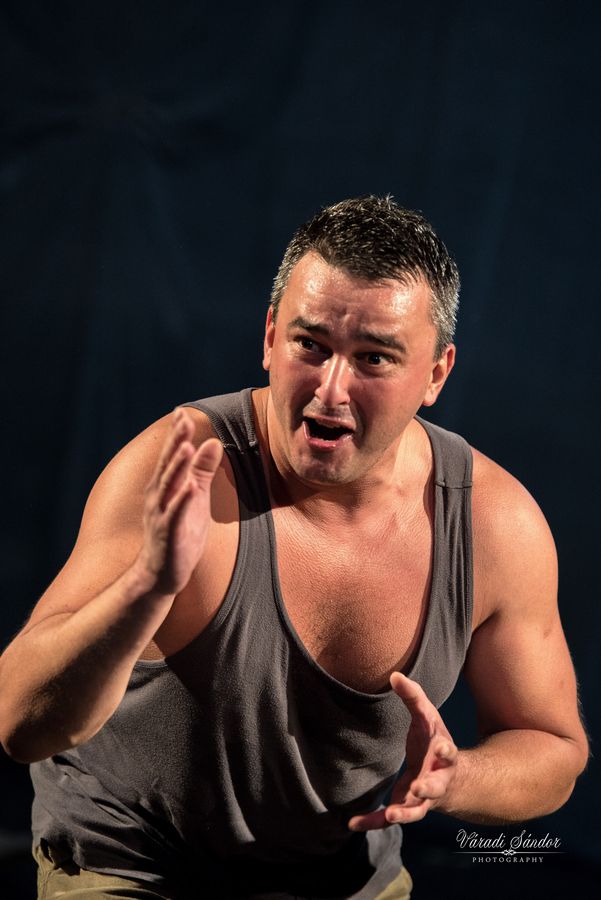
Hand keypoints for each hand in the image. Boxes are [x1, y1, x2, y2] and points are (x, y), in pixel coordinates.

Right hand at [135, 407, 222, 594]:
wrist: (161, 573)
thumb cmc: (179, 532)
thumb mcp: (195, 497)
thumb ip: (203, 471)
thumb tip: (213, 442)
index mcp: (164, 486)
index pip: (171, 455)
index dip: (176, 435)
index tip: (181, 412)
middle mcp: (158, 497)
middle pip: (167, 465)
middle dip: (175, 442)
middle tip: (182, 419)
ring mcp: (161, 515)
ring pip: (169, 486)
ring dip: (177, 466)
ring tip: (187, 447)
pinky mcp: (168, 534)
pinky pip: (175, 515)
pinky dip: (182, 500)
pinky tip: (190, 487)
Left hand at [348, 672, 457, 830]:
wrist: (450, 778)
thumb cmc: (434, 741)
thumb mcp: (427, 717)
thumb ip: (413, 697)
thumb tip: (394, 674)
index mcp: (443, 756)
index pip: (447, 752)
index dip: (446, 751)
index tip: (443, 748)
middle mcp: (437, 780)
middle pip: (435, 787)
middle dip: (428, 788)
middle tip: (417, 788)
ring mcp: (423, 799)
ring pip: (416, 810)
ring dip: (404, 813)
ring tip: (390, 814)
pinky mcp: (406, 807)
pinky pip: (390, 818)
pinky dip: (373, 822)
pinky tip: (353, 824)